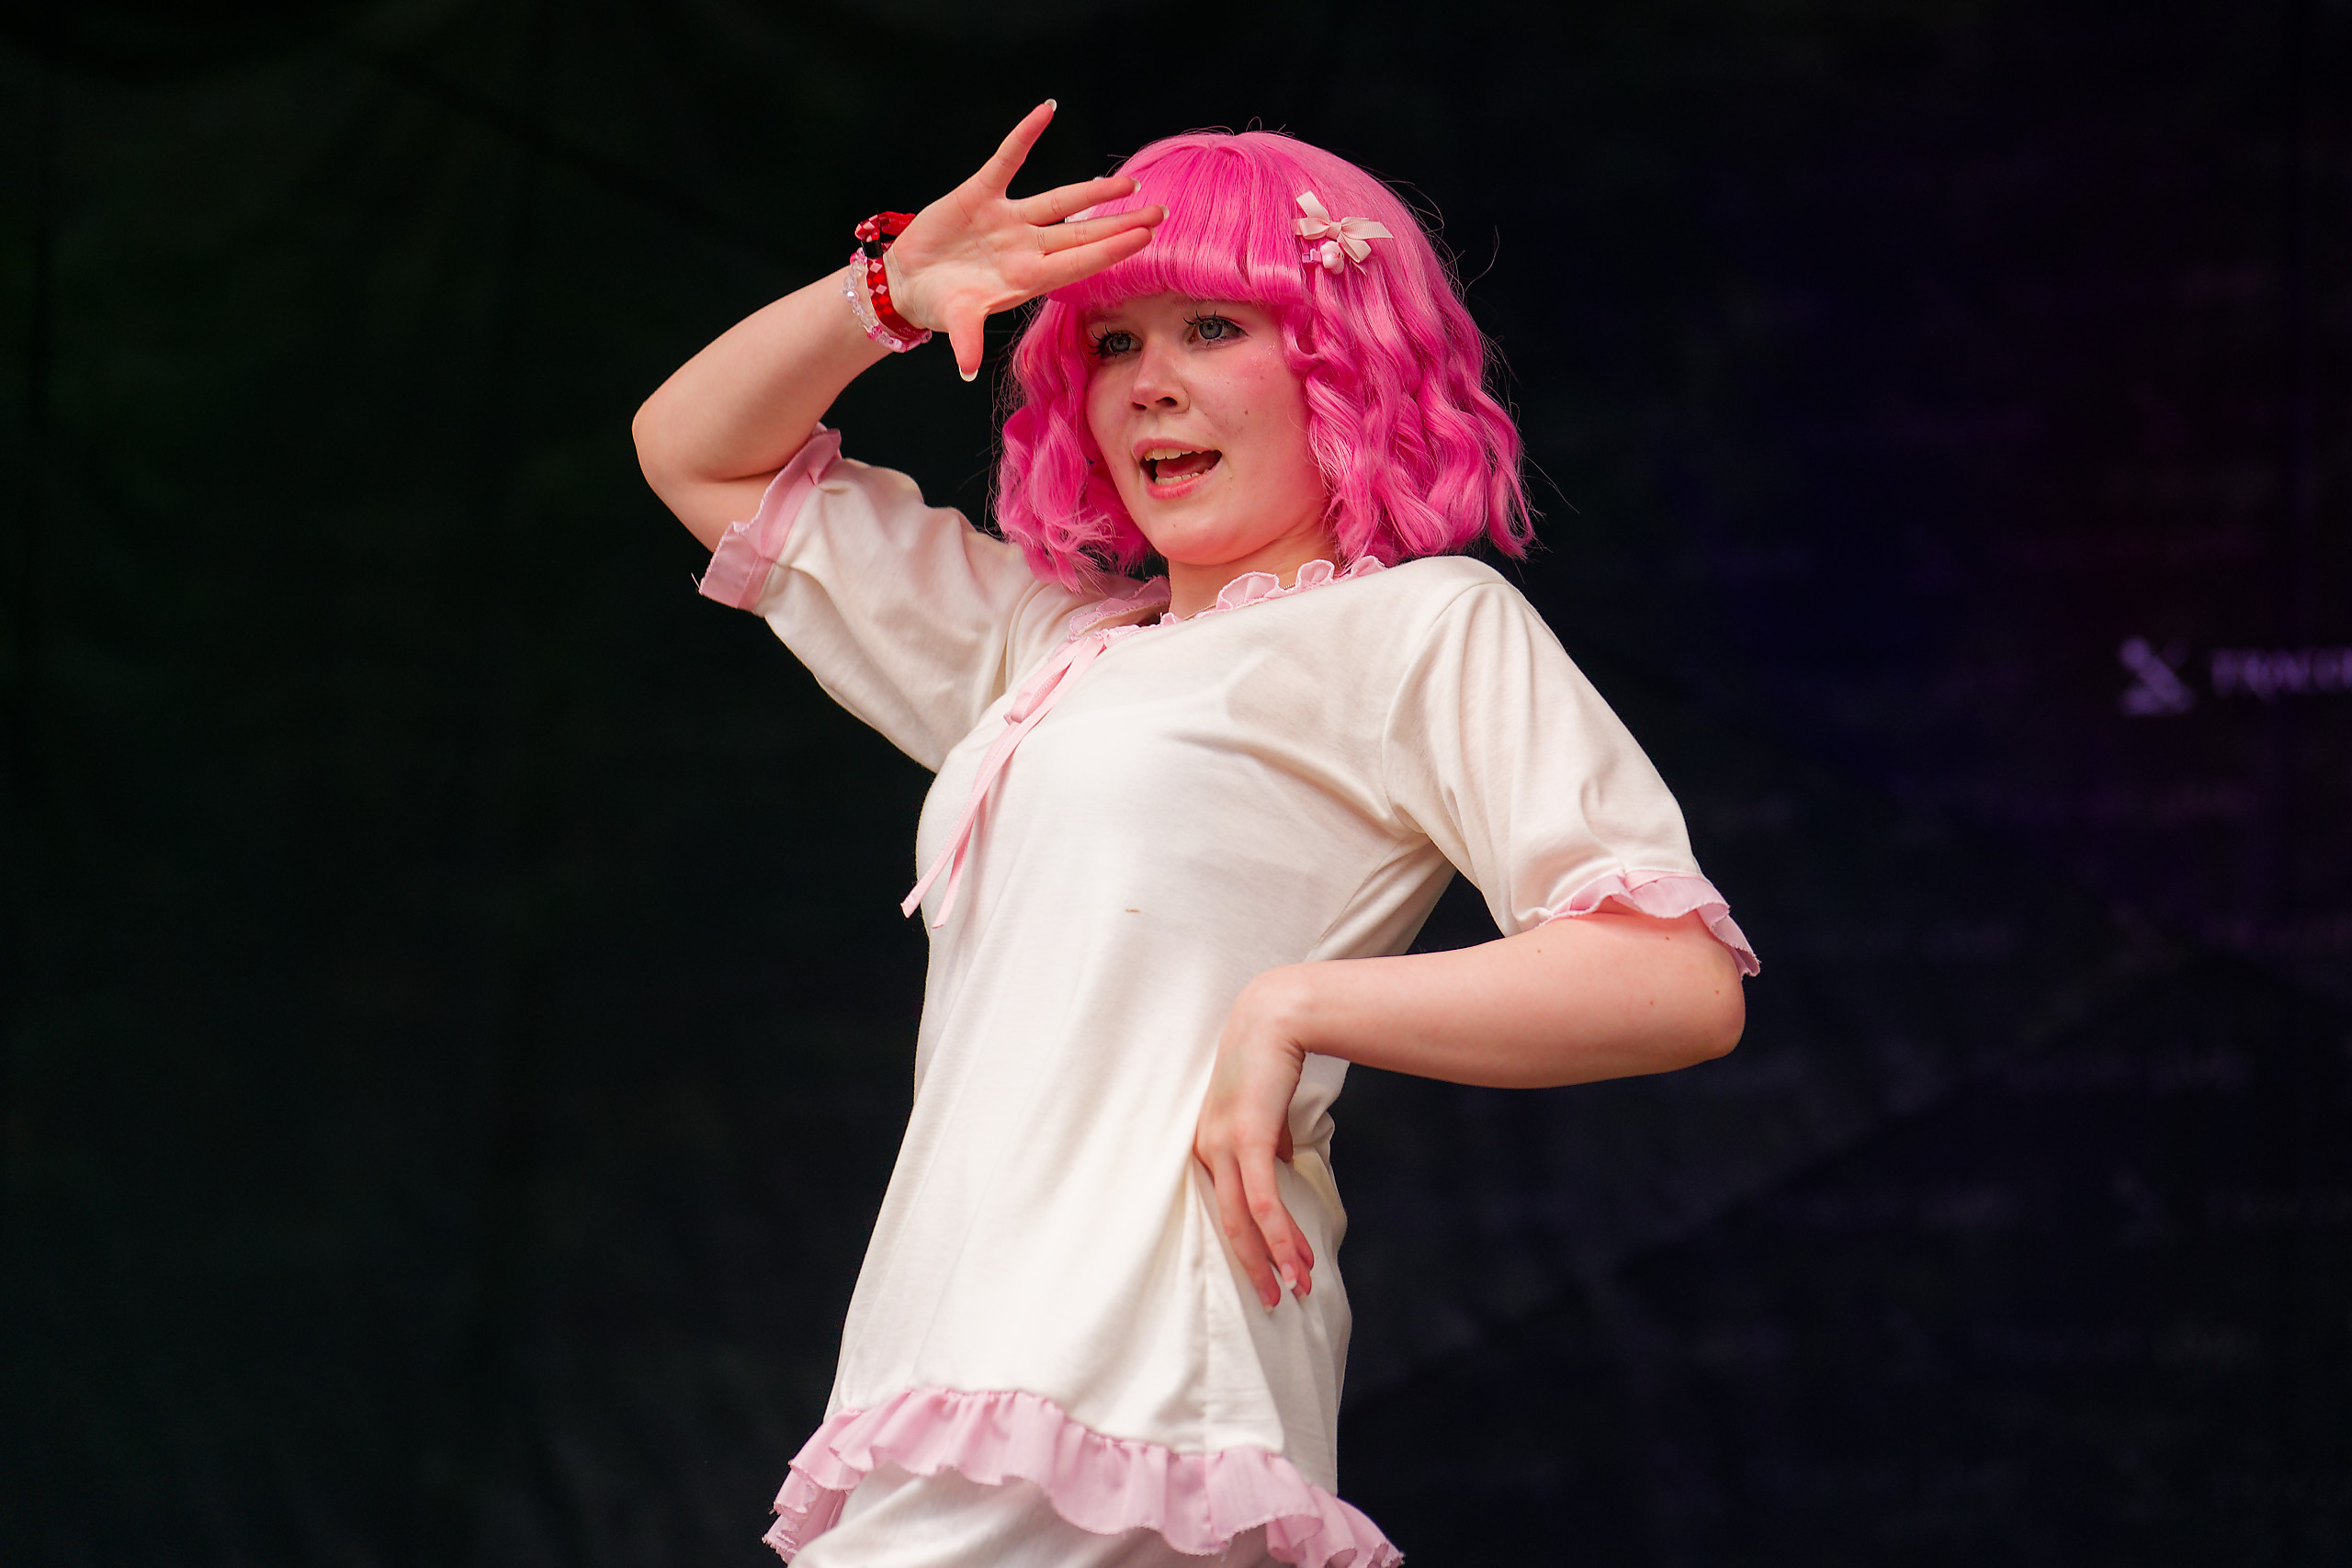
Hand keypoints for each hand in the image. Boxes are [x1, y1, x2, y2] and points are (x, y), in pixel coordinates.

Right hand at [884, 101, 1163, 380]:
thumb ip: (966, 339)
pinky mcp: (981, 194)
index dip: (1111, 249)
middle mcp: (1026, 247)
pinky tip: (1046, 110)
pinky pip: (1007, 158)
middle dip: (1121, 223)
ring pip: (1059, 200)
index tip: (1145, 238)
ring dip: (1093, 190)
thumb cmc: (938, 303)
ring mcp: (1008, 220)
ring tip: (1130, 182)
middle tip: (1161, 213)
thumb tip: (966, 369)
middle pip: (1082, 232)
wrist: (909, 281)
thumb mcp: (955, 320)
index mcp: (1027, 278)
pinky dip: (1025, 135)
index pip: (1079, 262)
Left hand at [1193, 968, 1316, 1310]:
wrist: (1275, 1017)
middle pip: (1228, 1225)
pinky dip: (1279, 1234)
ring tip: (1296, 1288)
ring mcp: (1223, 1145)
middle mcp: (1207, 1150)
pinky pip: (1263, 1200)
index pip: (1224, 1208)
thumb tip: (1281, 1162)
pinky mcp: (1247, 1139)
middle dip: (1254, 1267)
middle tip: (1274, 1300)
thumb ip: (1269, 1140)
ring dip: (1274, 1258)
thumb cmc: (1270, 1059)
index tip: (1267, 1272)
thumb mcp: (1265, 1109)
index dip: (1246, 1245)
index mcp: (1208, 1146)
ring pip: (1245, 1221)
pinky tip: (1295, 1259)